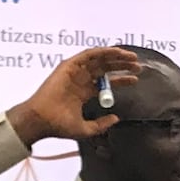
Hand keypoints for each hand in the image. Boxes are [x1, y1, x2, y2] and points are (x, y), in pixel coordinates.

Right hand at [6, 47, 139, 145]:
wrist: (42, 120)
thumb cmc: (58, 125)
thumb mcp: (86, 129)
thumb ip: (102, 125)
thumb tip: (116, 119)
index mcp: (83, 93)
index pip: (107, 83)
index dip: (122, 80)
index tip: (135, 79)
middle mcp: (80, 80)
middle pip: (105, 69)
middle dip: (122, 66)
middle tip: (138, 66)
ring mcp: (74, 72)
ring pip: (99, 60)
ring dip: (115, 56)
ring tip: (131, 57)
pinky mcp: (68, 66)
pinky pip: (88, 55)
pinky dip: (102, 52)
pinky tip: (115, 52)